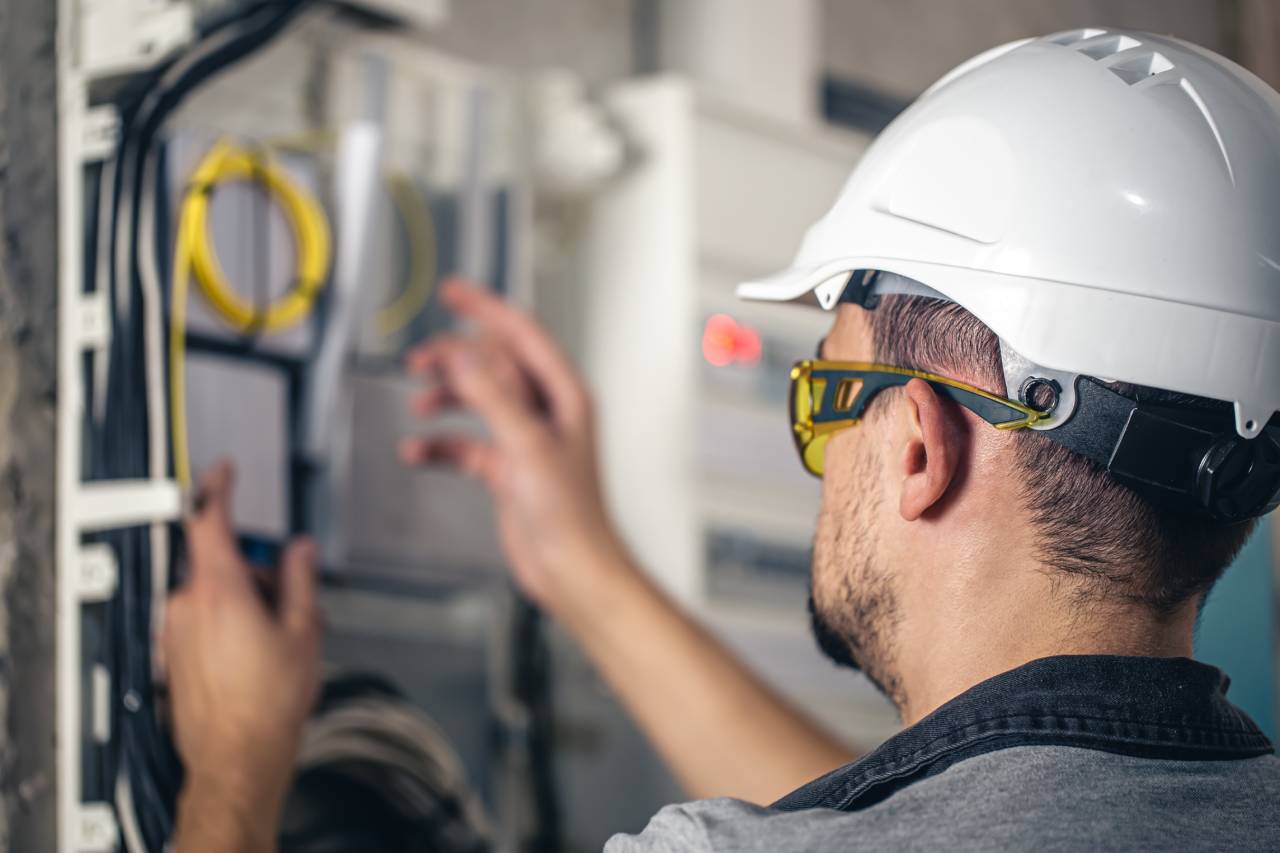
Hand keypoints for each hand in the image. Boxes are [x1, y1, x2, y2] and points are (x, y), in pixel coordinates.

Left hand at [164, 463, 320, 849]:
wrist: (238, 756)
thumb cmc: (268, 701)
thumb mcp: (304, 630)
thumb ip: (300, 579)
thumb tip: (299, 550)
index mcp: (220, 590)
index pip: (209, 522)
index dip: (217, 489)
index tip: (224, 472)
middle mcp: (189, 605)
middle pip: (222, 563)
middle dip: (258, 574)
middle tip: (292, 605)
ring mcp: (177, 631)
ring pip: (213, 594)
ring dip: (245, 603)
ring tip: (279, 641)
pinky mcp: (175, 654)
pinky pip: (203, 622)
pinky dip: (229, 626)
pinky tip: (256, 657)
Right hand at [400, 279, 629, 617]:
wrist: (572, 569)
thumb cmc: (571, 516)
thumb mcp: (528, 446)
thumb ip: (494, 397)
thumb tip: (465, 357)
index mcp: (563, 395)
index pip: (521, 335)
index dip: (486, 309)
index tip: (453, 292)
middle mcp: (546, 411)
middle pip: (493, 365)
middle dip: (455, 359)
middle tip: (419, 359)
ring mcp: (525, 439)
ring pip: (477, 400)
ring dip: (446, 399)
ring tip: (419, 404)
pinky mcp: (507, 468)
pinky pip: (466, 444)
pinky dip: (441, 444)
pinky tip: (418, 451)